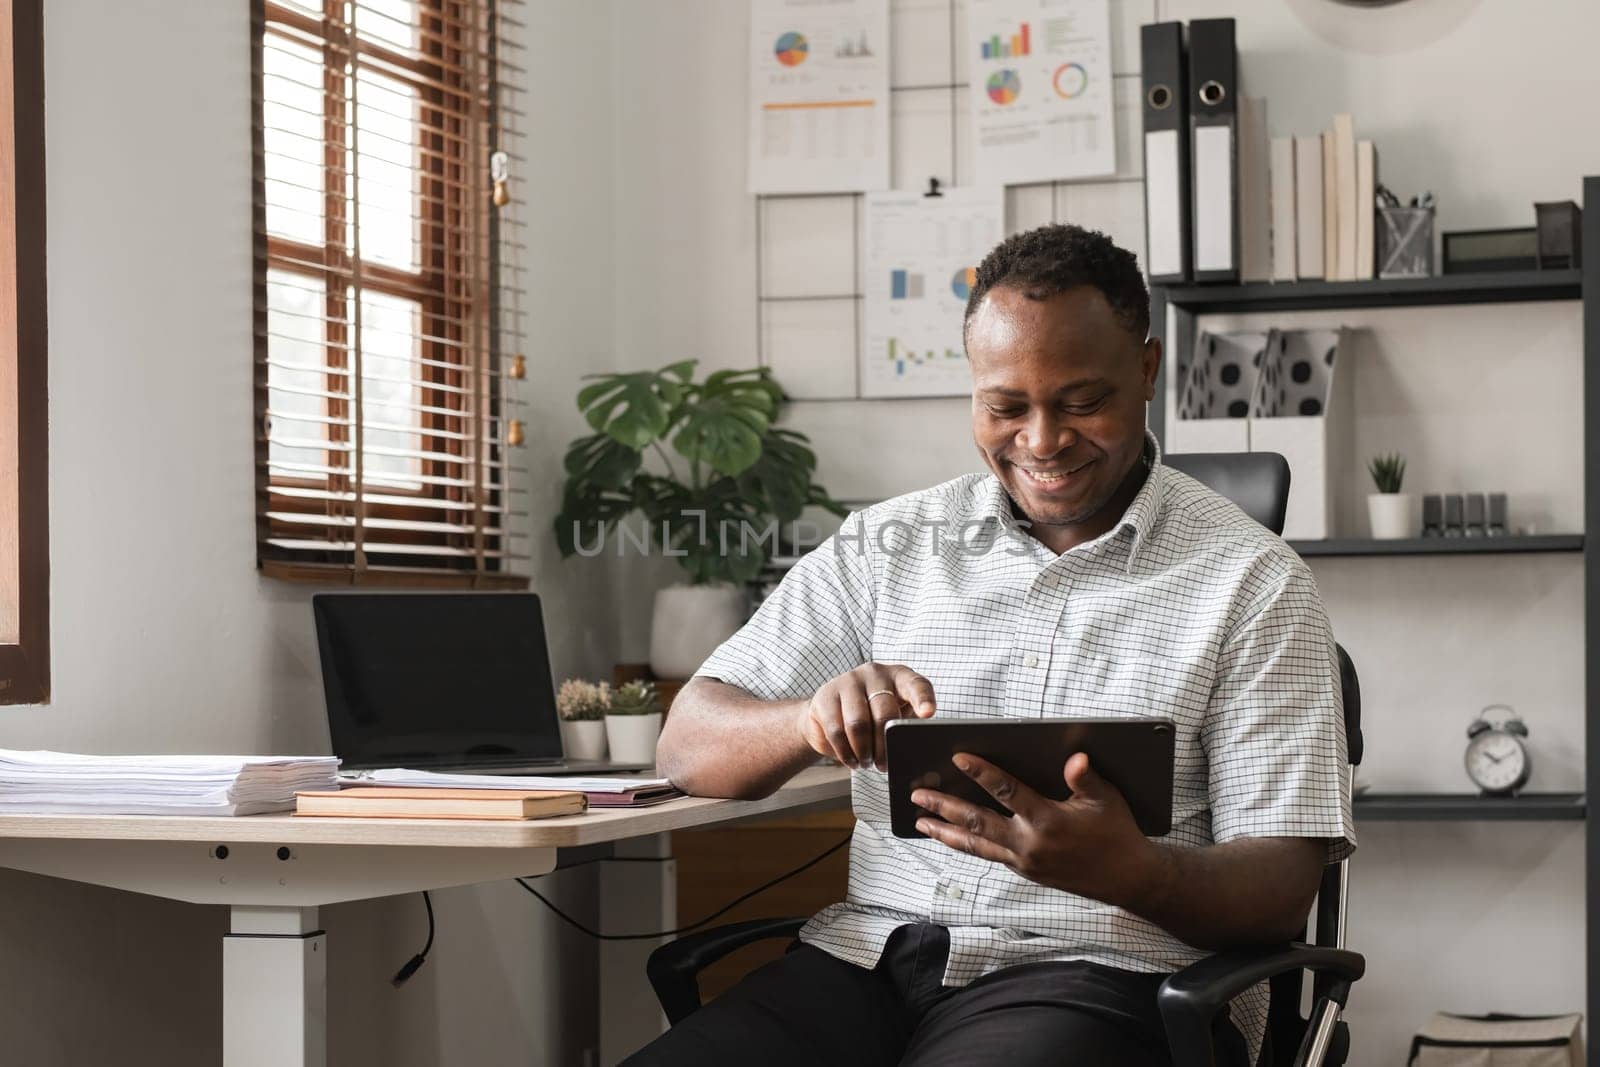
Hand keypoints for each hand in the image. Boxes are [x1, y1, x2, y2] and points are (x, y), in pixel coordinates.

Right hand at [797, 663, 936, 770]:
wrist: (830, 712)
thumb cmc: (872, 715)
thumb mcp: (895, 715)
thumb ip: (906, 726)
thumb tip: (918, 749)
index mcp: (899, 676)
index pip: (916, 685)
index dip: (923, 699)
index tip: (928, 714)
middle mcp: (875, 674)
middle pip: (884, 713)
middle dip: (885, 746)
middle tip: (883, 765)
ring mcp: (848, 682)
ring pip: (858, 724)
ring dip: (864, 751)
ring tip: (866, 763)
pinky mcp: (826, 696)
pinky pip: (836, 730)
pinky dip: (845, 752)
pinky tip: (851, 760)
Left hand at [912, 752, 1158, 905]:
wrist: (1128, 879)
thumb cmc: (1116, 833)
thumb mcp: (1106, 799)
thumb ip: (1085, 778)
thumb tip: (1075, 757)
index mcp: (1047, 821)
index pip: (1006, 791)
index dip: (981, 772)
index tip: (957, 757)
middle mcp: (1029, 844)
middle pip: (976, 822)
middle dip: (944, 807)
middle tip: (916, 795)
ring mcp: (1024, 862)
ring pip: (976, 845)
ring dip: (945, 833)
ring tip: (920, 822)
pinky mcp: (1025, 872)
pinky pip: (988, 856)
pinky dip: (966, 846)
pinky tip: (951, 838)